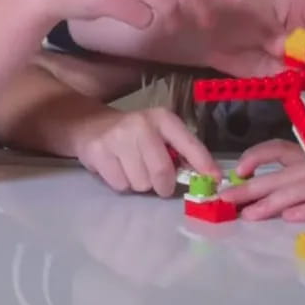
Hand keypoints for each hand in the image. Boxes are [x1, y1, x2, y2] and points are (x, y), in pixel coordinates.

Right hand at [72, 107, 220, 196]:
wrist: (90, 124)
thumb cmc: (133, 133)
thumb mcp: (159, 133)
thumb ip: (180, 152)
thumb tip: (206, 178)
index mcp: (162, 119)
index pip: (189, 144)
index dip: (204, 164)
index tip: (215, 181)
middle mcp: (141, 125)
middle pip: (162, 172)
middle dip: (163, 185)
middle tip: (158, 183)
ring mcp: (117, 138)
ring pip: (141, 183)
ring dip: (140, 184)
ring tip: (132, 168)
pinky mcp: (98, 153)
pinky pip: (120, 185)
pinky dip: (122, 184)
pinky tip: (117, 168)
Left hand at [200, 0, 304, 75]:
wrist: (207, 34)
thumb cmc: (230, 11)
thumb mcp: (254, 13)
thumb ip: (276, 31)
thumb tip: (293, 49)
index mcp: (299, 7)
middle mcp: (303, 31)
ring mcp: (296, 54)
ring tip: (298, 76)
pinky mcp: (284, 74)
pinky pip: (298, 82)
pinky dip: (297, 86)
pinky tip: (290, 85)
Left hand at [219, 139, 304, 221]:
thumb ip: (291, 166)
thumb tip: (251, 177)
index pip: (276, 149)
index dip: (255, 157)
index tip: (238, 171)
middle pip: (275, 177)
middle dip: (248, 189)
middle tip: (226, 198)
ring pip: (291, 192)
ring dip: (268, 204)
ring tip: (247, 214)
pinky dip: (303, 210)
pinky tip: (287, 217)